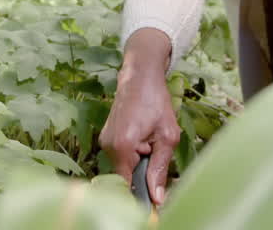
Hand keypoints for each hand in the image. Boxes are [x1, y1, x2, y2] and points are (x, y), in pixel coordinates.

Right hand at [100, 28, 179, 205]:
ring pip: (123, 166)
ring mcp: (104, 141)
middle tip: (157, 152)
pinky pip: (120, 156)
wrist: (140, 75)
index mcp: (122, 146)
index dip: (141, 194)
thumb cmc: (155, 101)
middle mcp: (107, 145)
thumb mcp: (167, 136)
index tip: (154, 196)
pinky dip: (133, 153)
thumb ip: (160, 168)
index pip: (127, 186)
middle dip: (142, 173)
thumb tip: (157, 198)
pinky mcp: (106, 137)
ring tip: (150, 141)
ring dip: (139, 161)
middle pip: (125, 176)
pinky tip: (142, 137)